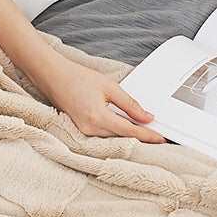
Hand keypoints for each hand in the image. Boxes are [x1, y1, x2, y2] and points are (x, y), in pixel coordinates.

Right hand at [38, 54, 167, 143]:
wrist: (54, 76)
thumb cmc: (77, 78)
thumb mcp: (109, 87)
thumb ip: (129, 104)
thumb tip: (147, 117)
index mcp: (98, 118)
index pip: (130, 131)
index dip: (148, 135)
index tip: (162, 139)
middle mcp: (90, 129)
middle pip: (122, 138)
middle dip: (141, 138)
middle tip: (160, 137)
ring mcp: (84, 131)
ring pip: (114, 138)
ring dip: (130, 137)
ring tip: (147, 134)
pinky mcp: (82, 130)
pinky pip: (104, 135)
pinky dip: (117, 133)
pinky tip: (127, 130)